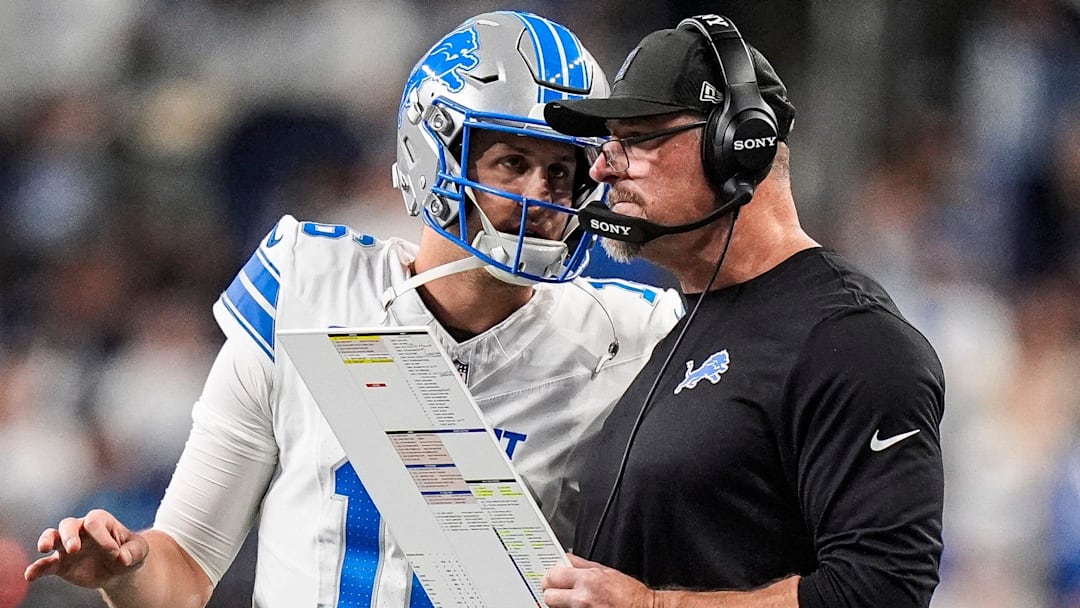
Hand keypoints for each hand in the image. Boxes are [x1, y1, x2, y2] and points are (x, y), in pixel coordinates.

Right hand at [24, 509, 149, 588]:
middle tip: (74, 549)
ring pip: (52, 537)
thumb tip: (122, 558)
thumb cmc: (130, 553)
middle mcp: (81, 530)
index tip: (114, 554)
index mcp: (101, 522)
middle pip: (68, 524)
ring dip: (47, 541)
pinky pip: (45, 565)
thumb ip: (133, 552)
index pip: (94, 523)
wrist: (120, 570)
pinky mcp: (61, 564)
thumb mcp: (139, 551)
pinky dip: (36, 569)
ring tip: (44, 549)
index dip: (103, 537)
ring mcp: (68, 547)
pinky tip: (30, 576)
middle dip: (69, 535)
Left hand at [542, 553, 655, 607]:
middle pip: (549, 596)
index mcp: (588, 580)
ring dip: (561, 605)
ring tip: (575, 602)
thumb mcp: (607, 571)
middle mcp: (582, 599)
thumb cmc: (630, 595)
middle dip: (553, 593)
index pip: (553, 575)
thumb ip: (582, 564)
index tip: (554, 579)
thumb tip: (566, 558)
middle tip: (560, 593)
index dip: (552, 577)